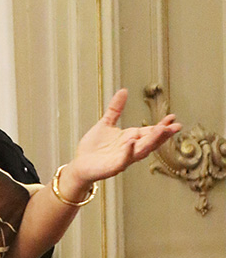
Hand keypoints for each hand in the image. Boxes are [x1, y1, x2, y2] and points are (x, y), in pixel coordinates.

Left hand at [61, 88, 180, 194]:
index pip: (150, 131)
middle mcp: (131, 149)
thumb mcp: (106, 123)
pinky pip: (123, 159)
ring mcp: (123, 159)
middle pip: (150, 141)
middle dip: (163, 134)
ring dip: (151, 141)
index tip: (173, 117)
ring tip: (161, 130)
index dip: (162, 125)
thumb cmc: (93, 147)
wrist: (80, 165)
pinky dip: (129, 151)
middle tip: (176, 126)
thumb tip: (124, 90)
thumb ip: (115, 109)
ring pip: (141, 150)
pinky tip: (132, 141)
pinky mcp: (113, 167)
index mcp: (131, 138)